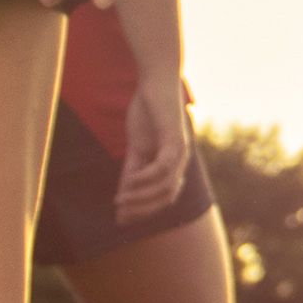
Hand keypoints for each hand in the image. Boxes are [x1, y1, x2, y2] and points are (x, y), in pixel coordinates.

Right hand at [115, 71, 197, 218]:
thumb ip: (131, 172)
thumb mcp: (136, 147)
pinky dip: (146, 177)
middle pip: (166, 197)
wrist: (155, 83)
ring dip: (141, 196)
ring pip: (165, 186)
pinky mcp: (175, 139)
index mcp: (174, 165)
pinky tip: (129, 180)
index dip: (145, 211)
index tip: (123, 219)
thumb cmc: (147, 113)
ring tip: (121, 199)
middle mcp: (181, 162)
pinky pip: (163, 167)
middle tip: (120, 213)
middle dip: (143, 209)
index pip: (164, 198)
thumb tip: (121, 197)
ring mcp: (181, 151)